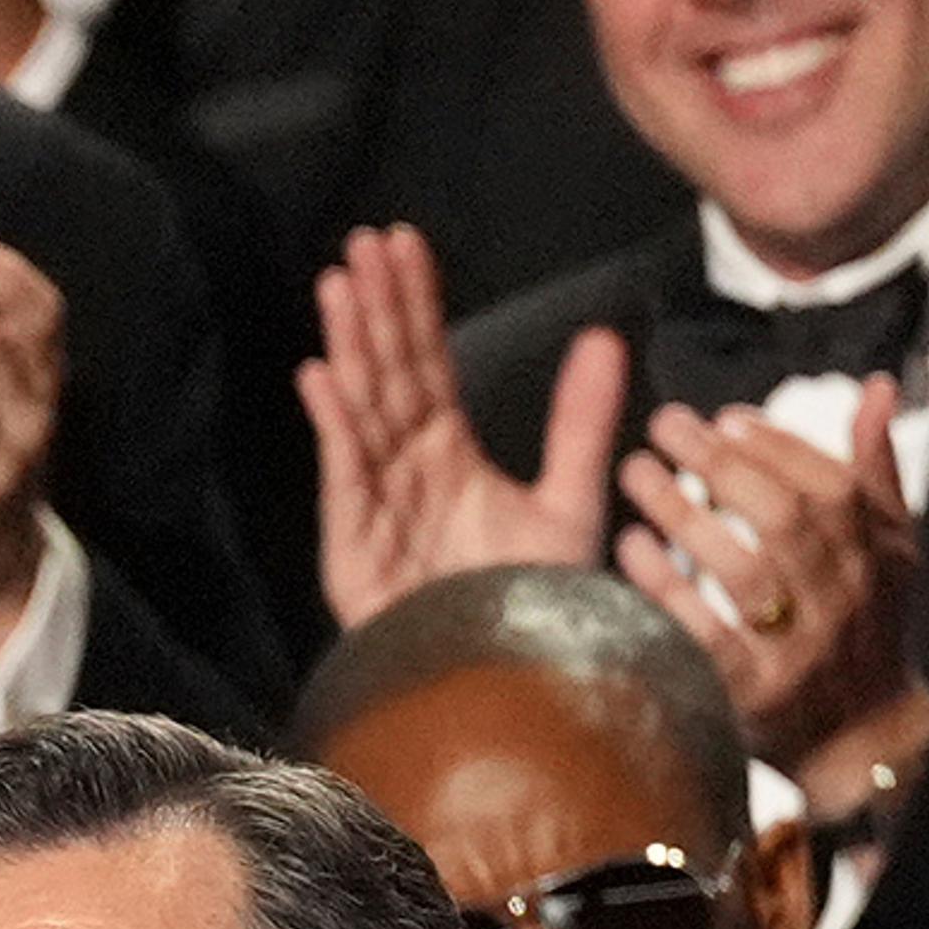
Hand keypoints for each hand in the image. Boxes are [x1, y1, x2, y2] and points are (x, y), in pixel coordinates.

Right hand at [301, 224, 626, 626]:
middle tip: (363, 242)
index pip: (427, 366)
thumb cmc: (531, 609)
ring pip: (361, 411)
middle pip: (388, 375)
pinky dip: (333, 428)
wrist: (506, 686)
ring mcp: (376, 512)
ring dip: (347, 346)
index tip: (405, 246)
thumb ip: (581, 419)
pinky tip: (323, 375)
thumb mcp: (571, 500)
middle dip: (374, 309)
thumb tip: (604, 333)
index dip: (416, 306)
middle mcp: (406, 476)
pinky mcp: (355, 554)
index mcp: (449, 460)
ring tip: (338, 283)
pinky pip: (345, 478)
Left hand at [617, 387, 928, 807]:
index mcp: (879, 556)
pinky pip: (707, 634)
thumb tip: (875, 387)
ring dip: (684, 515)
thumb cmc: (871, 632)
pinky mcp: (755, 698)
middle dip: (721, 465)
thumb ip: (876, 473)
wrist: (864, 746)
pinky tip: (630, 549)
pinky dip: (667, 588)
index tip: (724, 418)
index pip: (828, 485)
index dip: (776, 446)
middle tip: (665, 425)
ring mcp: (801, 650)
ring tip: (635, 472)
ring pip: (744, 570)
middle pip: (783, 517)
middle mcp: (845, 598)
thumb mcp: (892, 552)